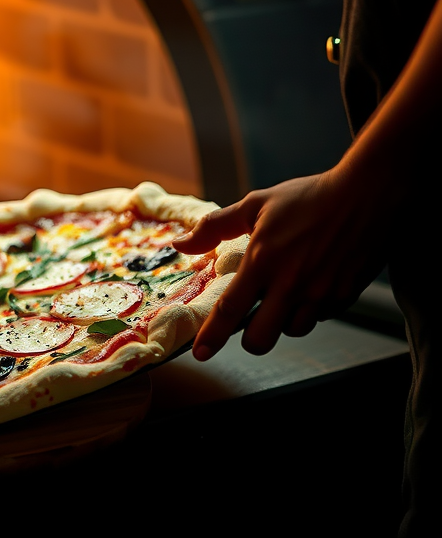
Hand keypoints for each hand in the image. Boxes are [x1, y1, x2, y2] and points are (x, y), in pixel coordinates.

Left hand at [173, 170, 387, 360]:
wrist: (367, 195)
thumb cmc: (307, 197)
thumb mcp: (256, 204)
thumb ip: (215, 226)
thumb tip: (181, 243)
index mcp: (263, 260)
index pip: (230, 310)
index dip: (212, 336)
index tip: (200, 353)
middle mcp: (290, 284)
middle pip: (260, 339)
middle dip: (248, 339)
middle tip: (246, 325)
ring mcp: (320, 294)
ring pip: (291, 331)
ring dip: (280, 322)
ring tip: (281, 295)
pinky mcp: (344, 297)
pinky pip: (318, 318)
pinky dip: (307, 310)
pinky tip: (307, 286)